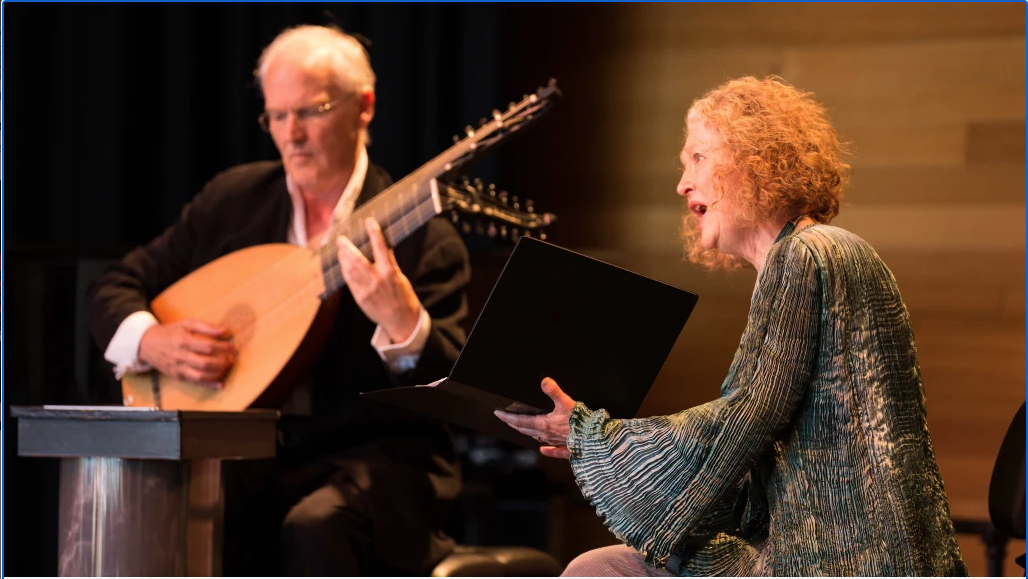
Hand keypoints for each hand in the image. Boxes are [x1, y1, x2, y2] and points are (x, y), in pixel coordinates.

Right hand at [138, 319, 234, 387]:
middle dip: (222, 362)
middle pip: (205, 363)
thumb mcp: (186, 324)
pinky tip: (220, 384)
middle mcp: (180, 356)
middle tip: (232, 359)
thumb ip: (206, 327)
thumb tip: (225, 330)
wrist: (147, 344)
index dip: (223, 347)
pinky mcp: (177, 377)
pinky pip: (195, 383)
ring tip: (227, 368)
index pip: (207, 346)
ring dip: (217, 374)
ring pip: (200, 375)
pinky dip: (209, 385)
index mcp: (183, 341)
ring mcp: (178, 368)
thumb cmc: (170, 332)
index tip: (232, 347)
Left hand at [336, 217, 421, 342]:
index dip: (374, 232)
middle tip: (341, 239)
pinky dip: (345, 271)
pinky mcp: (359, 298)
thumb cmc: (403, 298)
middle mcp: (376, 280)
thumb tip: (382, 247)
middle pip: (356, 259)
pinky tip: (343, 265)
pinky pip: (349, 281)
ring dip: (343, 258)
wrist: (401, 321)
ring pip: (349, 270)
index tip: (369, 221)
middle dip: (346, 247)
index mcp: (390, 272)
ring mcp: (366, 290)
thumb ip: (389, 263)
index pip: (380, 247)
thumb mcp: (400, 278)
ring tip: (340, 250)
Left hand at [494, 378, 575, 458]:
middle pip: (525, 430)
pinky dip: (547, 451)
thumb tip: (544, 381)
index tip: (498, 414)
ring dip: (528, 433)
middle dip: (514, 425)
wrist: (595, 439)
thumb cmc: (581, 422)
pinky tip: (543, 450)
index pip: (520, 421)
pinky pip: (554, 451)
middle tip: (505, 420)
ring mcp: (555, 443)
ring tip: (521, 429)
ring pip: (537, 438)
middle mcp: (547, 435)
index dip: (507, 417)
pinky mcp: (566, 449)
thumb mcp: (566, 402)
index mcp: (544, 424)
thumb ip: (554, 391)